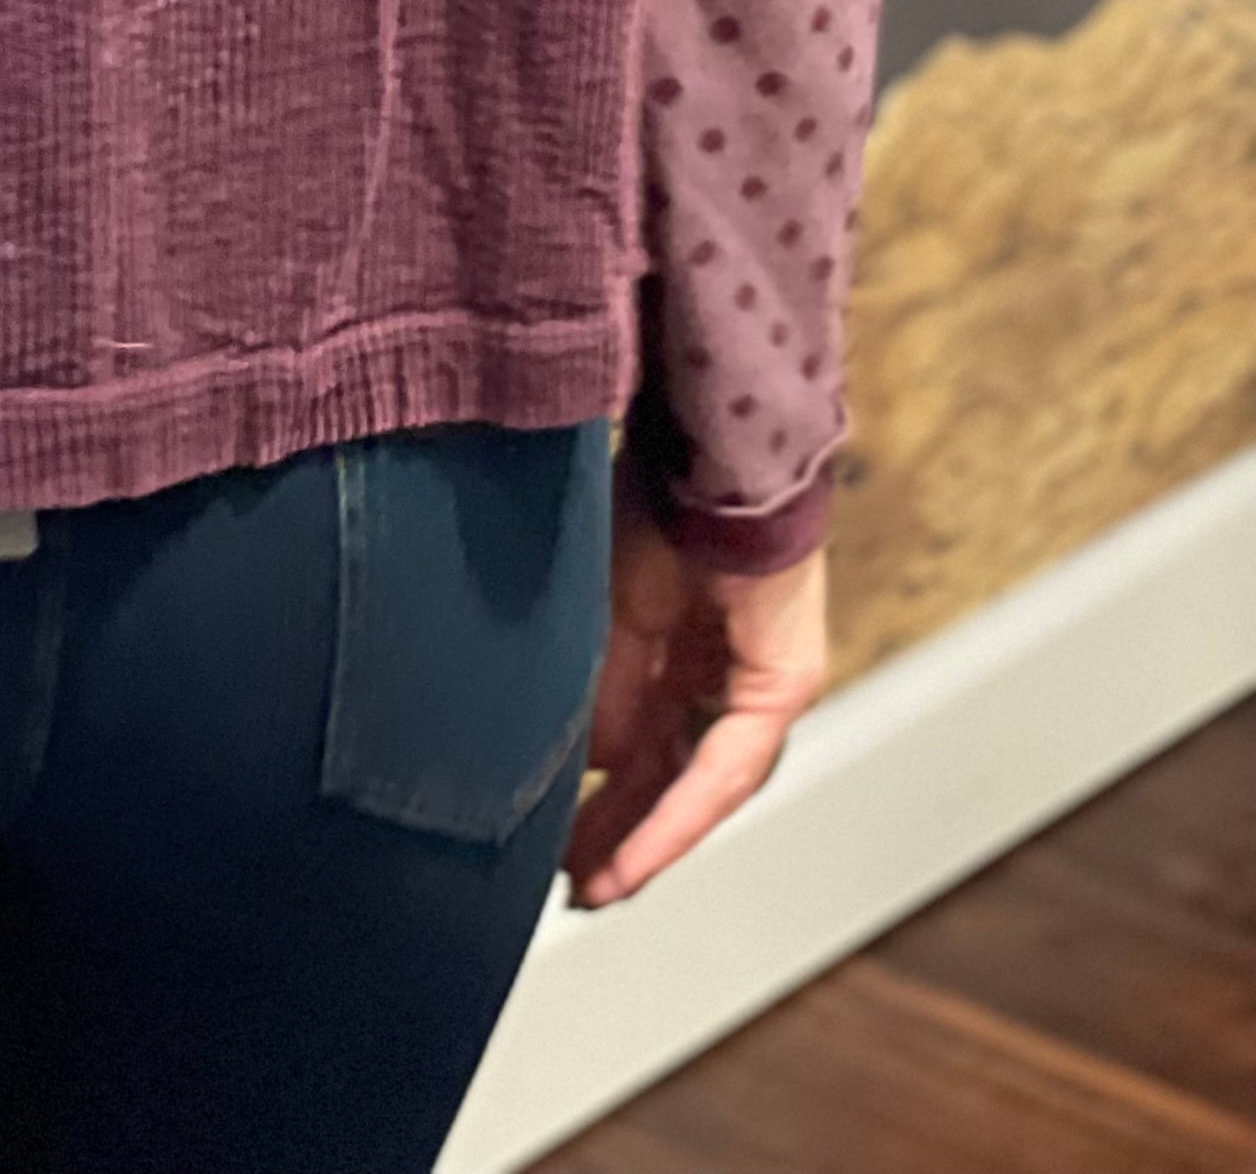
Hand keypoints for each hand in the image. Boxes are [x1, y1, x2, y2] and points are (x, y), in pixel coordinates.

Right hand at [562, 487, 828, 903]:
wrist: (714, 455)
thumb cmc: (661, 504)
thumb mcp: (612, 609)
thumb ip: (608, 689)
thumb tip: (596, 765)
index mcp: (679, 642)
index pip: (644, 737)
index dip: (604, 793)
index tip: (558, 839)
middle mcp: (721, 670)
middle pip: (670, 772)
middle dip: (620, 829)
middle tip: (570, 881)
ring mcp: (757, 681)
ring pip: (696, 783)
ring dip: (646, 837)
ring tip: (595, 886)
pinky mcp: (782, 684)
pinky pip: (725, 767)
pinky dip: (679, 813)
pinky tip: (637, 854)